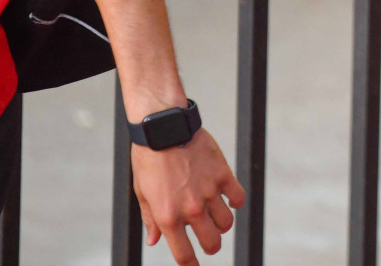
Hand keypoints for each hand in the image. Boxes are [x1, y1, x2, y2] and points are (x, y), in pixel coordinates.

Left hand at [131, 128, 245, 264]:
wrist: (164, 129)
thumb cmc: (149, 160)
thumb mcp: (143, 193)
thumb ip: (151, 219)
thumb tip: (155, 240)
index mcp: (168, 217)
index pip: (184, 254)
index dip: (190, 265)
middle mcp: (191, 209)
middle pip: (212, 242)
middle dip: (211, 247)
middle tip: (209, 243)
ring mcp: (210, 192)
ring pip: (227, 223)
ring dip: (222, 225)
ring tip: (217, 219)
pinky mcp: (223, 175)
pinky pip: (238, 198)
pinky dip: (235, 202)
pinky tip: (229, 200)